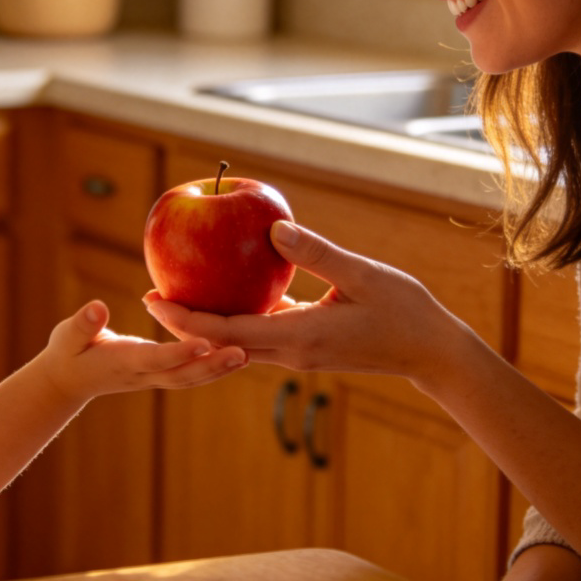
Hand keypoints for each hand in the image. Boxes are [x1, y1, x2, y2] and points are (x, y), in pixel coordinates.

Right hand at [41, 300, 246, 404]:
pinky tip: (233, 351)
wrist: (68, 380)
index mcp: (125, 363)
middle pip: (184, 375)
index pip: (157, 359)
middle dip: (213, 366)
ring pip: (192, 377)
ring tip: (248, 354)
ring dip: (219, 369)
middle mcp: (145, 375)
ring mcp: (154, 378)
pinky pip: (190, 372)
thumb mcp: (68, 336)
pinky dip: (212, 366)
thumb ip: (83, 324)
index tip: (205, 342)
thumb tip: (96, 307)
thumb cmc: (68, 351)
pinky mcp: (159, 374)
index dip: (181, 353)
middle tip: (243, 353)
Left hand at [144, 220, 464, 383]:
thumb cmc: (404, 311)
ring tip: (176, 295)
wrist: (432, 354)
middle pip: (221, 342)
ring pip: (238, 341)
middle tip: (148, 296)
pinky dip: (237, 316)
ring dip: (206, 323)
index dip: (185, 318)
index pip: (225, 333)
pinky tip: (228, 290)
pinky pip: (261, 333)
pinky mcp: (307, 347)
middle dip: (183, 323)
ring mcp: (298, 353)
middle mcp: (291, 352)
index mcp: (298, 336)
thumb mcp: (362, 275)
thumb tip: (272, 226)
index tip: (153, 299)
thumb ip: (316, 252)